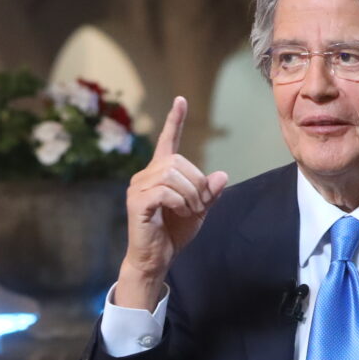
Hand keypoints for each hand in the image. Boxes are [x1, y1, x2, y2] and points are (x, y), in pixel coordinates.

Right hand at [113, 96, 229, 308]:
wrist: (156, 259)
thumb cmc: (173, 233)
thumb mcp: (199, 210)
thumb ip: (209, 193)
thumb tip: (221, 175)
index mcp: (159, 173)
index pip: (166, 140)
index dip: (174, 120)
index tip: (180, 100)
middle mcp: (145, 175)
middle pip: (177, 161)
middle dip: (196, 181)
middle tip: (200, 204)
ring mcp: (138, 187)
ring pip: (172, 174)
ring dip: (190, 193)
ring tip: (191, 210)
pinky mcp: (136, 202)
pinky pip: (164, 191)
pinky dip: (180, 202)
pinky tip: (180, 212)